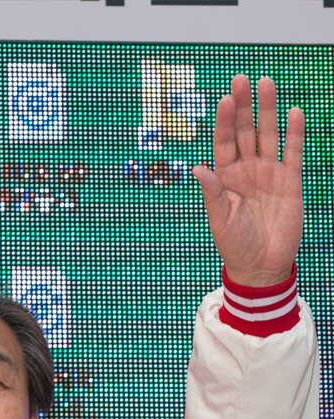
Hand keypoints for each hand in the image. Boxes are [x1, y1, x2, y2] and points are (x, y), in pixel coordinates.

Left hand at [193, 76, 303, 286]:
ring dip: (267, 110)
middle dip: (243, 106)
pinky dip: (294, 133)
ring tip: (266, 83)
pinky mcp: (290, 181)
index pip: (223, 142)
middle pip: (245, 131)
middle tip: (242, 79)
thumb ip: (212, 192)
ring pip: (268, 134)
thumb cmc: (235, 245)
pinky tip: (293, 113)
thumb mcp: (219, 219)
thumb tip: (197, 168)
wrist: (261, 267)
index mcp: (226, 177)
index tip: (223, 99)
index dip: (223, 121)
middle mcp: (247, 170)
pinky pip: (292, 153)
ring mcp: (269, 173)